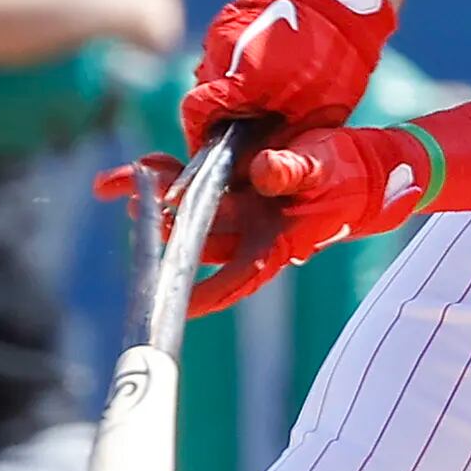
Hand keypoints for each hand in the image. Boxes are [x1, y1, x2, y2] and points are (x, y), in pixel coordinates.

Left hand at [94, 124, 424, 316]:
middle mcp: (248, 233)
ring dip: (154, 197)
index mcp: (274, 244)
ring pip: (187, 212)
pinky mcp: (230, 186)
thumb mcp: (326, 171)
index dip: (209, 294)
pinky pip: (191, 183)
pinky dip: (166, 174)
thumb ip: (295, 171)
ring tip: (116, 182)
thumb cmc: (346, 178)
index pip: (239, 277)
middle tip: (135, 210)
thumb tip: (264, 170)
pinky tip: (140, 166)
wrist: (353, 166)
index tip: (179, 304)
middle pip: (198, 240)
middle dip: (163, 228)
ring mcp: (237, 211)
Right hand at [177, 0, 395, 150]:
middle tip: (244, 132)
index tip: (214, 156)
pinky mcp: (230, 16)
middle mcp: (224, 48)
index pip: (195, 113)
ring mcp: (224, 28)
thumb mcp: (312, 117)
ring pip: (210, 74)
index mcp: (242, 75)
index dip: (200, 139)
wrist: (344, 2)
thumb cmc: (336, 64)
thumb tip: (246, 172)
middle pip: (202, 95)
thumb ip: (274, 144)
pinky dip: (234, 69)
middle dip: (218, 118)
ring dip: (227, 92)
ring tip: (259, 101)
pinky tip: (263, 75)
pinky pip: (222, 54)